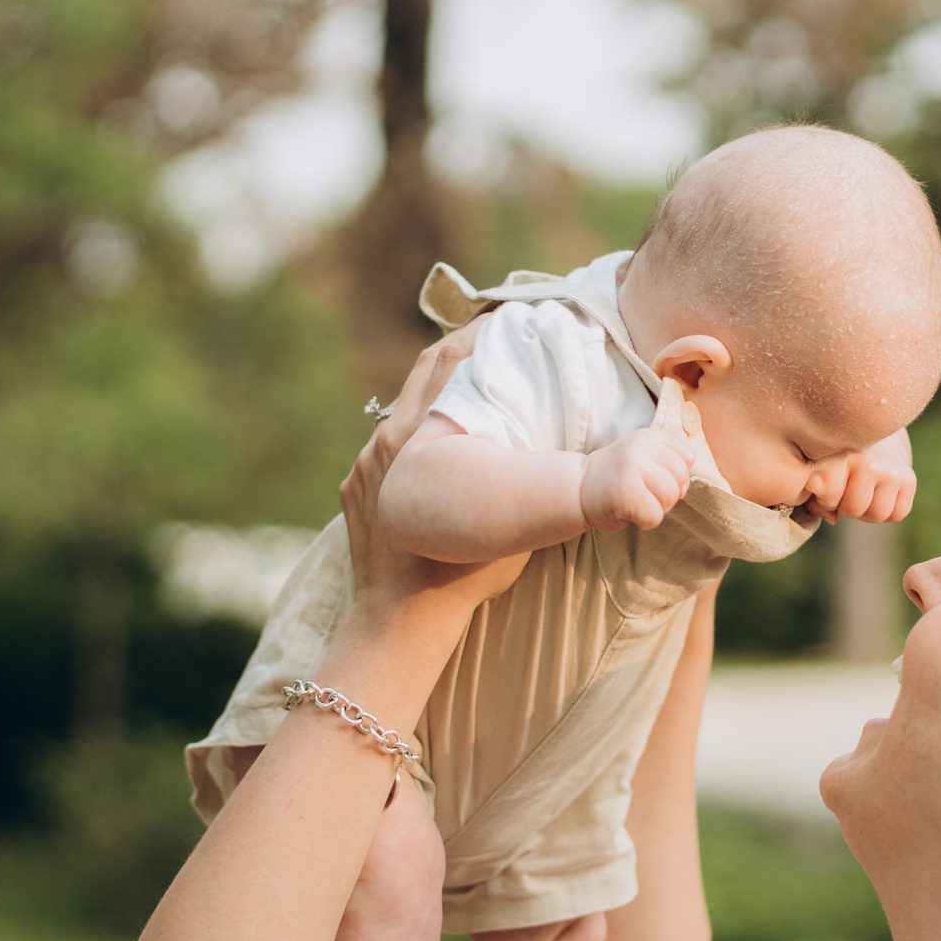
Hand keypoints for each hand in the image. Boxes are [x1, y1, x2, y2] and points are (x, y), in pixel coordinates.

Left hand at [341, 323, 530, 622]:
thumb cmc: (460, 575)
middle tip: (493, 338)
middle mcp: (385, 440)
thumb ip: (529, 480)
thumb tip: (585, 461)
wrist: (400, 619)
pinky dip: (410, 443)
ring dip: (435, 398)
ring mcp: (364, 465)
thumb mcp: (509, 521)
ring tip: (471, 391)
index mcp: (417, 436)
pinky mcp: (354, 489)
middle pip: (422, 374)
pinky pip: (383, 452)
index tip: (502, 321)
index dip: (474, 336)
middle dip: (458, 352)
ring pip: (400, 412)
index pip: (446, 363)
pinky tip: (434, 452)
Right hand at [580, 427, 696, 531]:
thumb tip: (685, 485)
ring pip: (670, 496)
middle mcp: (640, 448)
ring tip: (636, 503)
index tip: (654, 479)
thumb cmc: (615, 478)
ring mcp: (632, 468)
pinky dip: (645, 521)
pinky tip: (628, 512)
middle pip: (681, 477)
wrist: (576, 490)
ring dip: (657, 508)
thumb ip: (666, 462)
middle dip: (668, 494)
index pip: (687, 456)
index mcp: (647, 437)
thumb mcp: (641, 457)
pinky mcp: (626, 493)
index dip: (676, 474)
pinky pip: (655, 516)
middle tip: (644, 495)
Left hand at [800, 428, 915, 524]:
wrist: (875, 427)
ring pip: (876, 514)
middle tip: (848, 491)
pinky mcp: (908, 478)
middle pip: (853, 509)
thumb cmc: (840, 455)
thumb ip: (816, 496)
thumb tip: (833, 519)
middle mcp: (866, 461)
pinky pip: (898, 513)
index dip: (825, 500)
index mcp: (839, 455)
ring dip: (867, 511)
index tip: (826, 487)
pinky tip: (879, 496)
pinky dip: (888, 512)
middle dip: (847, 507)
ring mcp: (889, 470)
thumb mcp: (820, 469)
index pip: (828, 498)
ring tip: (863, 494)